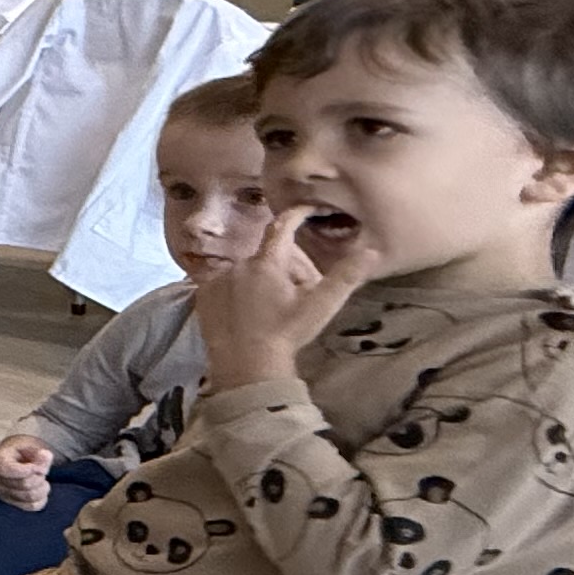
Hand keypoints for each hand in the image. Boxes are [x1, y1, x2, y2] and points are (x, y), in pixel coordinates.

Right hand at [0, 432, 56, 509]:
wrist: (12, 462)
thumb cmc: (20, 454)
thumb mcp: (28, 447)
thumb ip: (37, 452)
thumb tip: (46, 455)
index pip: (9, 470)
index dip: (29, 470)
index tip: (40, 467)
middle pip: (23, 484)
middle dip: (39, 477)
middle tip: (42, 470)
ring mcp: (2, 494)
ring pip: (29, 496)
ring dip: (42, 488)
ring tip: (43, 480)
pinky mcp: (11, 504)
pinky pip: (31, 506)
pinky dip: (41, 498)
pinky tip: (40, 489)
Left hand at [194, 208, 374, 381]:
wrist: (246, 364)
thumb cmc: (286, 333)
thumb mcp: (321, 305)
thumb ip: (346, 276)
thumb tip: (370, 251)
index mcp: (267, 263)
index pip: (281, 228)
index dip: (295, 215)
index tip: (306, 210)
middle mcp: (238, 264)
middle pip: (266, 258)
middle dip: (282, 269)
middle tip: (295, 294)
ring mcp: (217, 279)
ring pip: (245, 272)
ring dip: (259, 282)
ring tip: (270, 309)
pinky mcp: (202, 295)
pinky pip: (223, 285)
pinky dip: (236, 292)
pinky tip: (247, 312)